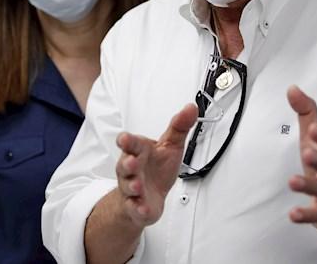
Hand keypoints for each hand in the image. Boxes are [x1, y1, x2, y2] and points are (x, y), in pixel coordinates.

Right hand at [114, 104, 197, 227]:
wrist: (150, 195)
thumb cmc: (157, 167)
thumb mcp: (171, 145)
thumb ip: (179, 126)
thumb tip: (191, 108)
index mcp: (139, 151)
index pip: (130, 143)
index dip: (126, 141)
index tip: (124, 139)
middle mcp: (132, 169)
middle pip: (124, 165)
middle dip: (127, 163)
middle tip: (132, 162)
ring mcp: (133, 188)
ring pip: (128, 186)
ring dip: (132, 186)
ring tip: (137, 185)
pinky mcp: (137, 206)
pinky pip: (135, 208)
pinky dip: (138, 209)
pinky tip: (143, 208)